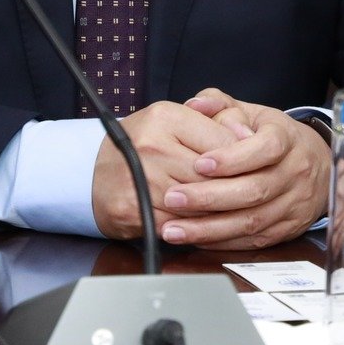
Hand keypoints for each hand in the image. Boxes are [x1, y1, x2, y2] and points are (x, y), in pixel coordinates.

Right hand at [90, 100, 242, 238]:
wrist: (91, 172)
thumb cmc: (141, 145)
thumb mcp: (175, 122)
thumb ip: (214, 122)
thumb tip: (250, 137)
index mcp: (165, 117)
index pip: (222, 141)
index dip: (242, 157)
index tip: (252, 166)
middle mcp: (151, 145)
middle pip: (211, 176)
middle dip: (230, 188)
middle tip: (244, 194)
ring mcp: (139, 178)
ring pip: (197, 203)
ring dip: (213, 211)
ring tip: (222, 208)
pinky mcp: (131, 209)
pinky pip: (176, 224)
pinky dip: (190, 227)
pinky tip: (196, 222)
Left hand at [152, 88, 331, 250]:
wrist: (319, 166)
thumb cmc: (274, 137)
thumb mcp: (253, 113)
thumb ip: (221, 105)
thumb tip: (195, 103)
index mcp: (287, 139)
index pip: (266, 148)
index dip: (234, 158)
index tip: (199, 163)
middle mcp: (294, 172)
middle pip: (254, 190)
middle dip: (210, 197)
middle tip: (173, 198)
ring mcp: (294, 204)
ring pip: (251, 221)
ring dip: (209, 228)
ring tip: (173, 228)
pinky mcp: (287, 229)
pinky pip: (252, 240)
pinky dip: (221, 241)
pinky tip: (195, 238)